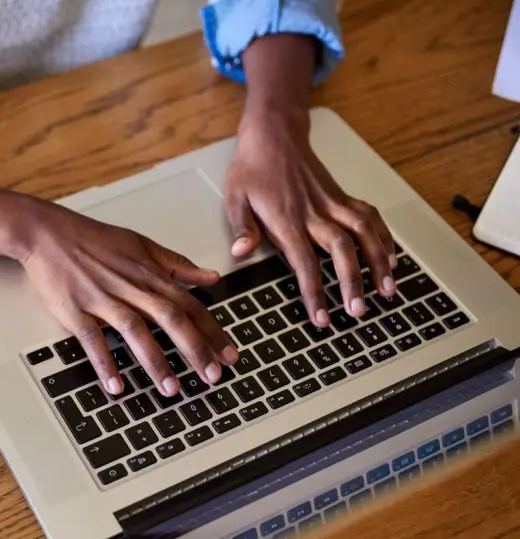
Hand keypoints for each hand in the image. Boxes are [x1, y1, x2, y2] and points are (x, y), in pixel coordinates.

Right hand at [17, 201, 237, 397]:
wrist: (48, 233)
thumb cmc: (93, 240)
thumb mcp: (142, 245)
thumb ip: (177, 265)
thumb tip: (211, 277)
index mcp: (149, 273)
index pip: (189, 304)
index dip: (212, 331)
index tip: (229, 354)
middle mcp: (130, 286)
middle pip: (170, 318)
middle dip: (194, 349)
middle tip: (213, 376)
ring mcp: (102, 299)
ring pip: (135, 331)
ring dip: (155, 362)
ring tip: (171, 390)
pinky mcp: (76, 310)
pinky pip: (93, 339)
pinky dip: (104, 363)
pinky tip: (116, 386)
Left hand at [224, 109, 397, 326]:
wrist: (273, 135)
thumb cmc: (251, 169)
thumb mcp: (234, 197)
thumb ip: (241, 227)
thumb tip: (239, 253)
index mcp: (286, 219)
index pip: (304, 262)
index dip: (314, 292)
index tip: (322, 318)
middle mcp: (314, 212)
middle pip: (341, 250)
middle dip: (353, 282)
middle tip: (359, 311)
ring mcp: (332, 202)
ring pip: (363, 232)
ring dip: (378, 261)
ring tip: (388, 290)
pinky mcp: (341, 196)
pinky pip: (369, 216)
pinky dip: (383, 236)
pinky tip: (391, 258)